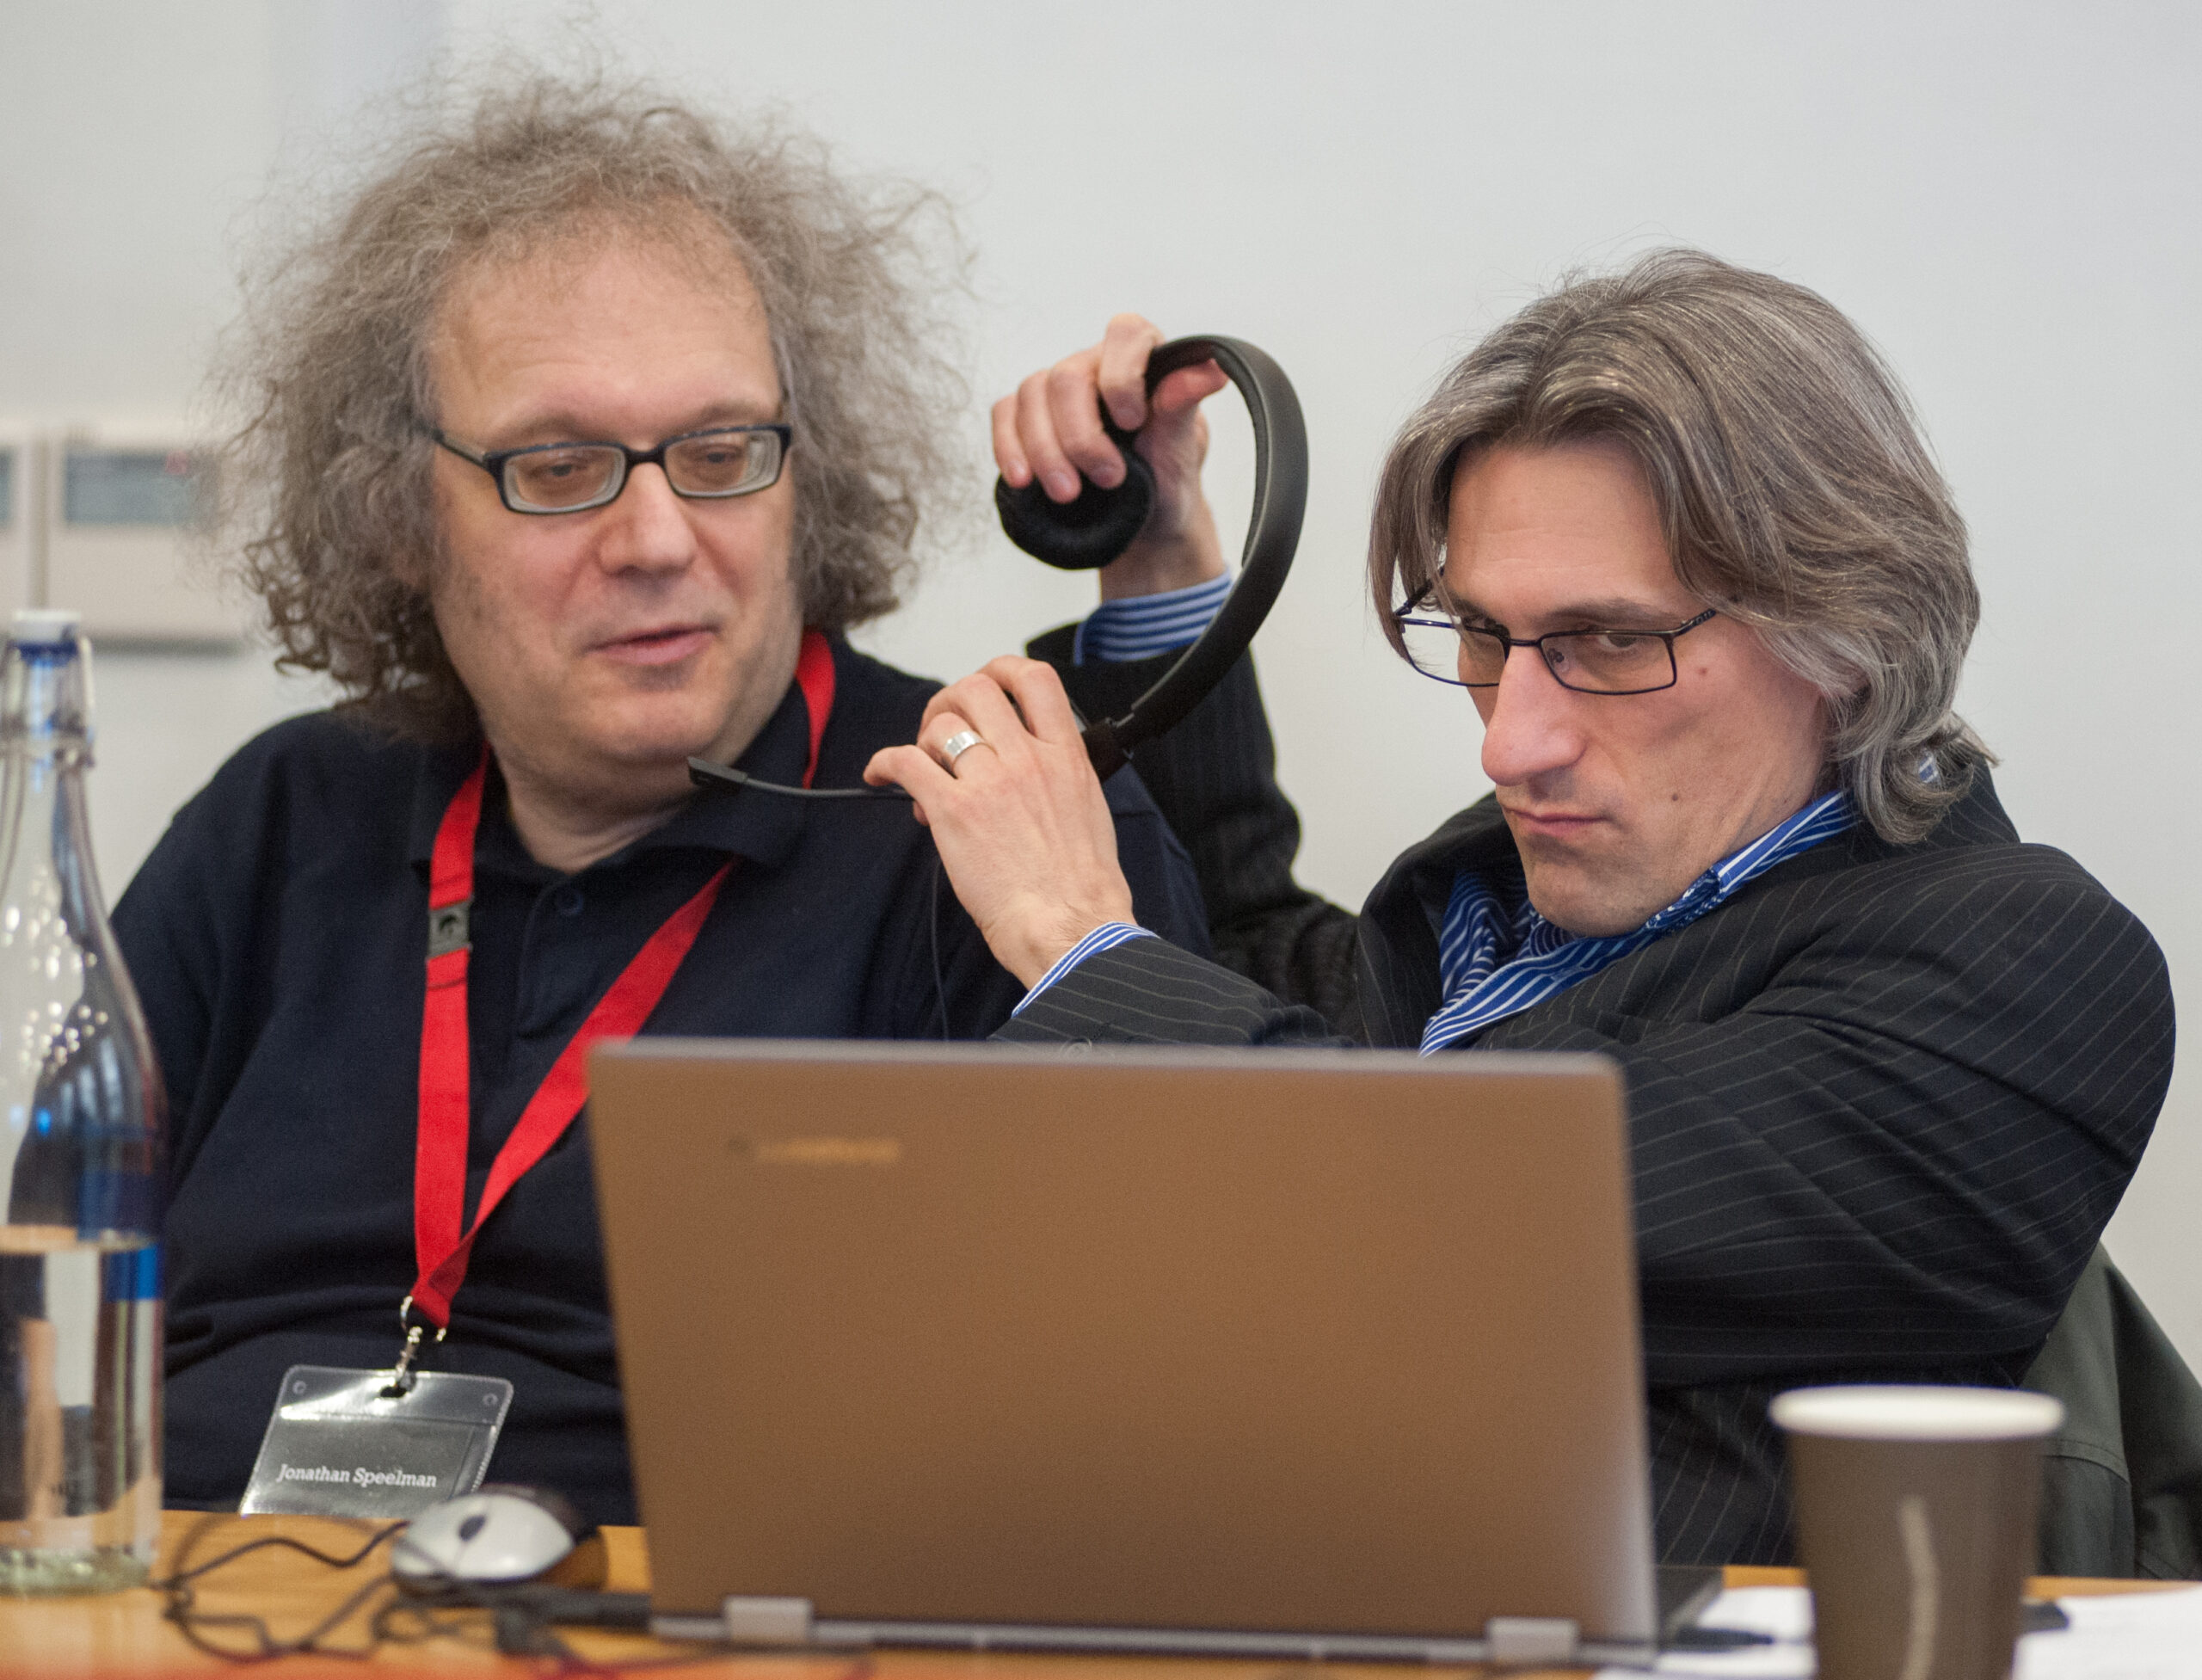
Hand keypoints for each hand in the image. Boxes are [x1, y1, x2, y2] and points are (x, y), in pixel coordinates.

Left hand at [864, 658, 1135, 987]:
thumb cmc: (1080, 886)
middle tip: (942, 728)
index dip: (1002, 670)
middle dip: (951, 700)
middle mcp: (1027, 759)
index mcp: (1066, 756)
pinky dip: (884, 763)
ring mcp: (990, 781)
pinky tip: (880, 775)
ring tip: (923, 768)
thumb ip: (1062, 777)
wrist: (1070, 925)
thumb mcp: (1089, 811)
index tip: (987, 682)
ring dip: (923, 739)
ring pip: (941, 724)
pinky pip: (905, 762)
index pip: (1035, 679)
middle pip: (977, 689)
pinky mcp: (954, 811)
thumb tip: (1035, 768)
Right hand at [993, 313, 1230, 600]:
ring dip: (1045, 451)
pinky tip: (1022, 480)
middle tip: (1106, 479)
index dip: (1123, 376)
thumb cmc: (1166, 476)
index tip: (1133, 422)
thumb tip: (1213, 369)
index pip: (1126, 333)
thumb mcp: (1181, 447)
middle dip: (1081, 435)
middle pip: (1067, 376)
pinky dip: (1009, 448)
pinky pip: (1004, 415)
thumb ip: (1183, 405)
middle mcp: (1095, 366)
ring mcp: (1056, 389)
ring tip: (1068, 494)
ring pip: (1031, 395)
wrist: (1142, 521)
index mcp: (1141, 358)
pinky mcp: (1026, 417)